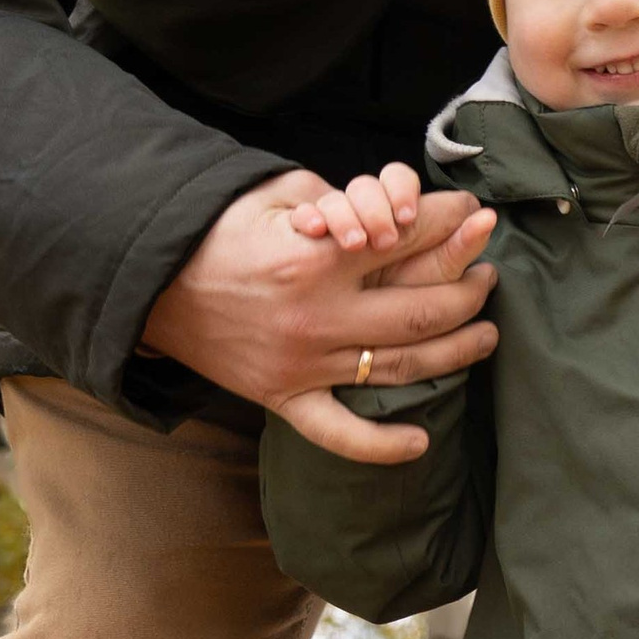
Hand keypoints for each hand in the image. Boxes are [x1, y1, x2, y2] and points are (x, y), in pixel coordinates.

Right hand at [143, 170, 498, 464]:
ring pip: (399, 367)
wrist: (148, 279)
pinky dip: (381, 445)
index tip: (477, 218)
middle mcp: (316, 317)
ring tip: (486, 334)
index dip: (453, 225)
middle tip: (489, 277)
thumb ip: (339, 200)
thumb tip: (397, 207)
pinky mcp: (281, 397)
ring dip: (455, 352)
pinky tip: (421, 441)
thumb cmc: (217, 229)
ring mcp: (301, 364)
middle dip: (470, 289)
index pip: (409, 242)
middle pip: (422, 311)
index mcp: (316, 259)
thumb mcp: (276, 194)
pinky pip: (338, 433)